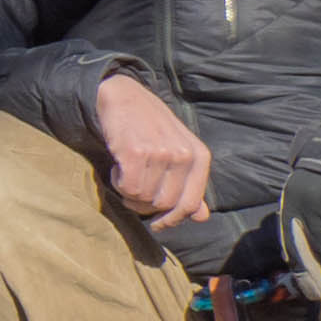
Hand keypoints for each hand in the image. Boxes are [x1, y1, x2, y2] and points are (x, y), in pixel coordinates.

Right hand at [89, 74, 213, 228]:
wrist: (123, 96)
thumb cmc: (151, 127)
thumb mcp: (178, 152)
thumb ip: (190, 184)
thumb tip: (202, 217)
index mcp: (199, 156)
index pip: (190, 203)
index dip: (173, 219)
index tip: (158, 224)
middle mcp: (184, 155)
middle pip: (165, 204)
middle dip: (145, 205)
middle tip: (133, 191)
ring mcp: (162, 153)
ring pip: (144, 198)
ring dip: (130, 193)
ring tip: (126, 173)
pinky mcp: (136, 153)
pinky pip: (128, 188)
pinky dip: (118, 184)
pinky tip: (118, 168)